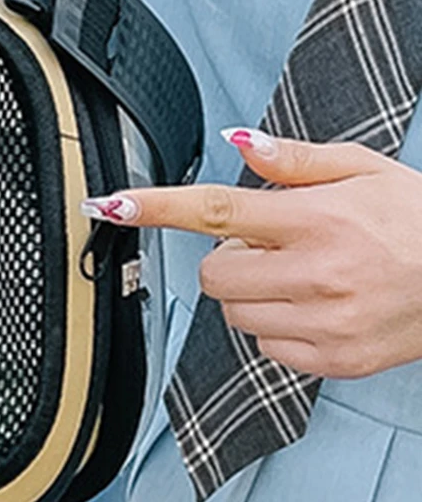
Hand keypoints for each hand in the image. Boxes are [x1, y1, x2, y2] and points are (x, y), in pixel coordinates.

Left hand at [82, 129, 421, 380]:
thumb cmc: (417, 219)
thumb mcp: (363, 169)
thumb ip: (294, 160)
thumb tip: (240, 140)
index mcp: (317, 220)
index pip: (216, 210)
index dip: (156, 207)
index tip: (110, 204)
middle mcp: (317, 274)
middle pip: (213, 273)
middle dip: (228, 258)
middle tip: (273, 246)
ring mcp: (326, 323)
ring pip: (234, 313)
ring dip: (251, 294)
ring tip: (302, 276)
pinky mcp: (336, 360)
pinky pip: (266, 348)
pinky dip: (278, 328)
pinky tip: (317, 307)